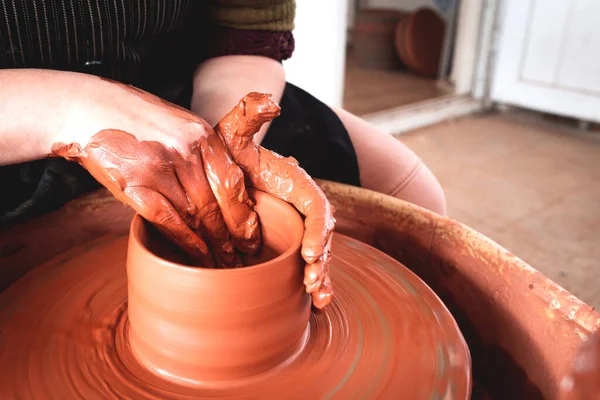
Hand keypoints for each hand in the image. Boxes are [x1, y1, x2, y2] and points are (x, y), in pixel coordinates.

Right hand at [52, 78, 260, 267]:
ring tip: (222, 263)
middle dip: (232, 236)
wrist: (88, 108)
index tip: (252, 236)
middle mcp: (185, 151)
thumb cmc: (137, 120)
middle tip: (241, 258)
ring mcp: (159, 168)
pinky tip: (198, 255)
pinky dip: (186, 242)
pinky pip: (169, 221)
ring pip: (196, 215)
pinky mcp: (134, 185)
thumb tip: (225, 191)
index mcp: (202, 135)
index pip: (232, 183)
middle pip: (216, 203)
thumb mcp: (180, 126)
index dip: (245, 215)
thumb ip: (202, 154)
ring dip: (212, 244)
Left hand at [216, 93, 335, 308]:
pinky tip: (311, 304)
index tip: (308, 251)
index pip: (317, 206)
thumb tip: (269, 102)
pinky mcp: (283, 244)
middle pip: (322, 236)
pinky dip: (309, 283)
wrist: (216, 170)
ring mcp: (293, 228)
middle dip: (321, 261)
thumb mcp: (232, 132)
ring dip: (320, 277)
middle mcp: (299, 209)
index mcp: (296, 184)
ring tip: (318, 299)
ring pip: (316, 254)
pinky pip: (301, 265)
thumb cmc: (225, 152)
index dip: (318, 229)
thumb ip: (248, 113)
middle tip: (311, 282)